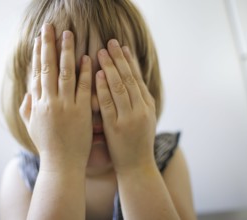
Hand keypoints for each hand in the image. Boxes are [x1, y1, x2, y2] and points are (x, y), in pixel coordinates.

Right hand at [19, 23, 92, 170]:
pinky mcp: (81, 112)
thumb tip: (27, 93)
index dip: (38, 54)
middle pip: (48, 68)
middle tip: (50, 27)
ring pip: (65, 74)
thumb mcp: (31, 127)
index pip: (37, 73)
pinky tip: (88, 58)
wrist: (61, 164)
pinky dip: (85, 72)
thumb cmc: (47, 146)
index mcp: (37, 104)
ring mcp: (65, 106)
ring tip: (69, 35)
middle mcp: (49, 102)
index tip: (39, 39)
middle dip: (49, 45)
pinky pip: (83, 88)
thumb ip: (27, 108)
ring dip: (67, 52)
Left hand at [96, 39, 156, 173]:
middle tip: (111, 42)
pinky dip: (104, 87)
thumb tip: (130, 82)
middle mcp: (141, 109)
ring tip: (102, 51)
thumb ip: (139, 101)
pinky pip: (109, 103)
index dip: (129, 61)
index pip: (137, 78)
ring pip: (121, 87)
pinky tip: (98, 74)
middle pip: (129, 78)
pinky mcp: (117, 127)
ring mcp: (130, 117)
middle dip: (119, 58)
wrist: (138, 168)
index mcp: (148, 105)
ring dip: (111, 67)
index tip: (121, 46)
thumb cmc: (137, 143)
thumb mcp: (145, 119)